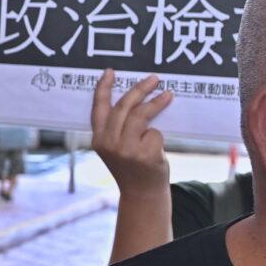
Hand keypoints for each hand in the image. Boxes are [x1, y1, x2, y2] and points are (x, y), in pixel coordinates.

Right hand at [91, 69, 172, 196]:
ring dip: (157, 104)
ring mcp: (126, 150)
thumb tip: (135, 99)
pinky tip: (156, 150)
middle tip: (154, 79)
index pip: (99, 108)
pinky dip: (159, 138)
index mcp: (98, 139)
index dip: (103, 88)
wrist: (141, 194)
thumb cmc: (130, 166)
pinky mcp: (145, 155)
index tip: (110, 72)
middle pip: (124, 107)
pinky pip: (156, 134)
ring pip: (142, 117)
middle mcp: (109, 143)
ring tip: (168, 95)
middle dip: (140, 89)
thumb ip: (117, 128)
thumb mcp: (114, 148)